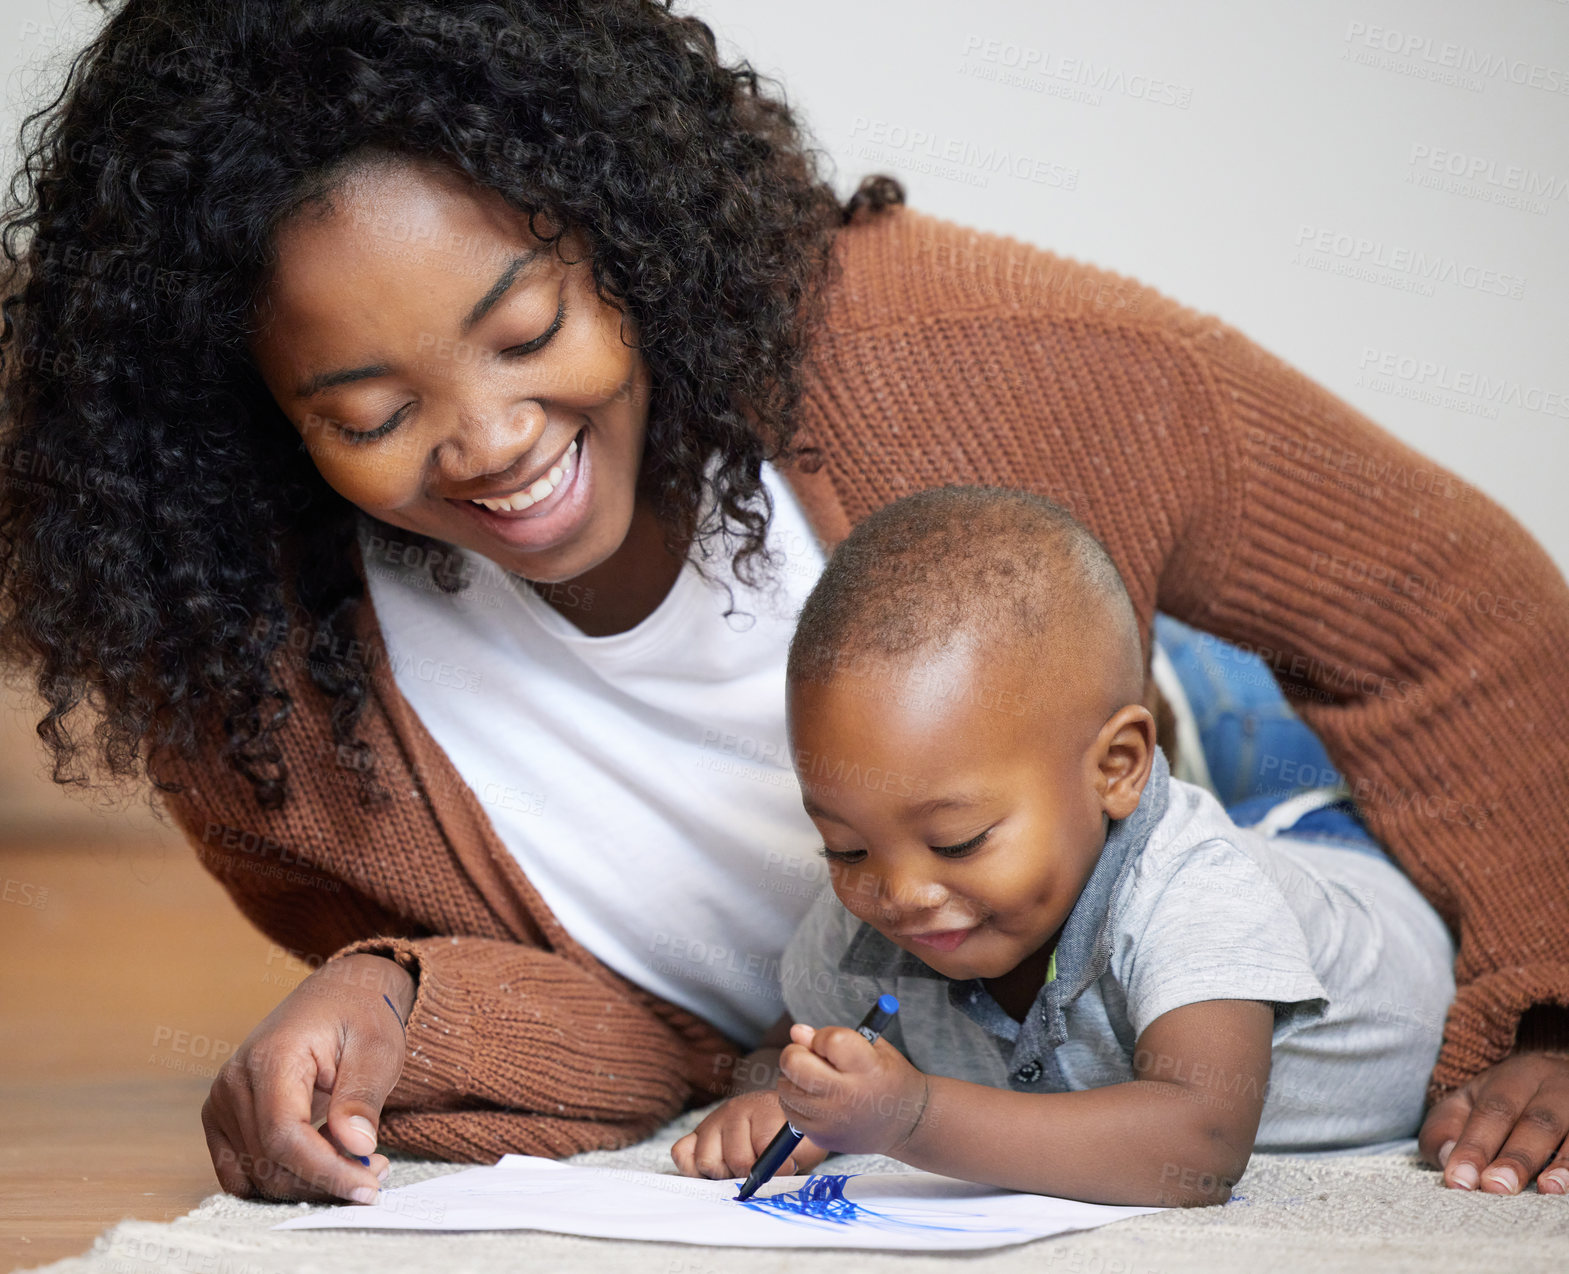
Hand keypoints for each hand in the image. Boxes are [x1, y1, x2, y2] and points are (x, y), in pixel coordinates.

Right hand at [202, 953, 414, 1201]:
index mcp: (271, 1057)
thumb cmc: (360, 1017)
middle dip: (325, 1179)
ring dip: (307, 1182)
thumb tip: (357, 1146)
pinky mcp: (221, 1118)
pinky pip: (242, 1172)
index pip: (285, 1136)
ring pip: (256, 1174)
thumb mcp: (377, 1048)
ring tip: (355, 1160)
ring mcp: (221, 1101)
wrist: (338, 996)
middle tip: (375, 1173)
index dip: (326, 1170)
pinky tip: (322, 1162)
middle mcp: (234, 1081)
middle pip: (269, 1162)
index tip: (368, 1189)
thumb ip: (363, 1096)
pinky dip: (281, 1179)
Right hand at [670, 1090, 827, 1179]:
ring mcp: (712, 1122)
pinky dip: (693, 1169)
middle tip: (761, 1171)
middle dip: (750, 1175)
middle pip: (735, 1158)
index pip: (763, 1143)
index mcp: (763, 1108)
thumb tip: (774, 1170)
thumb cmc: (791, 1136)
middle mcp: (734, 1111)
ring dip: (724, 1175)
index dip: (776, 1166)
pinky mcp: (695, 1135)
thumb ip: (792, 1156)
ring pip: (706, 1161)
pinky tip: (715, 1172)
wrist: (782, 1120)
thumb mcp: (803, 1145)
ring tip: (738, 1172)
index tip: (788, 1168)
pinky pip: (681, 1153)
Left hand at [775, 1022, 928, 1156]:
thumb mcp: (874, 1047)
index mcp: (867, 1069)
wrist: (906, 1124)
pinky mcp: (821, 1137)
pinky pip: (790, 1111)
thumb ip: (834, 1036)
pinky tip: (816, 1098)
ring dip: (794, 1077)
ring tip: (817, 1079)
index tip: (828, 1042)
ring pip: (786, 1087)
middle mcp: (847, 1097)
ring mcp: (831, 1121)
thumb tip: (797, 1032)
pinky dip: (796, 1101)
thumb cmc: (889, 1079)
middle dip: (797, 1053)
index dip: (822, 1037)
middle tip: (810, 1056)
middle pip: (795, 1063)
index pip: (830, 1041)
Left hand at [1419, 1051, 1568, 1193]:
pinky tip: (1568, 1188)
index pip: (1491, 1112)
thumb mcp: (1466, 1104)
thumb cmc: (1501, 1103)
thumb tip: (1447, 1157)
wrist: (1559, 1081)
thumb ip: (1446, 1129)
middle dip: (1515, 1158)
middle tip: (1497, 1187)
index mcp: (1512, 1078)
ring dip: (1561, 1164)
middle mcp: (1552, 1087)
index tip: (1459, 1181)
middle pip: (1535, 1122)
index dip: (1474, 1147)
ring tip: (1547, 1189)